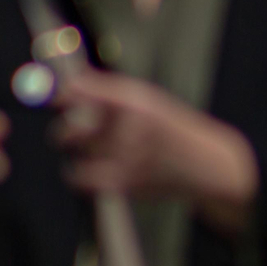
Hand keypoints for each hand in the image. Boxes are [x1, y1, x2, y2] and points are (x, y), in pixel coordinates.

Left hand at [52, 70, 257, 233]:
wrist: (209, 166)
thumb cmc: (174, 131)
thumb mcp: (150, 102)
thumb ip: (110, 92)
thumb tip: (69, 83)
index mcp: (137, 102)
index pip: (83, 90)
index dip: (62, 93)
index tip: (57, 98)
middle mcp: (130, 127)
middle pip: (73, 125)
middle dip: (67, 129)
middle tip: (69, 132)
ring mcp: (126, 157)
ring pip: (75, 151)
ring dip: (78, 150)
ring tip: (92, 151)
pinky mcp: (124, 182)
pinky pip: (79, 177)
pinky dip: (79, 174)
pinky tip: (91, 171)